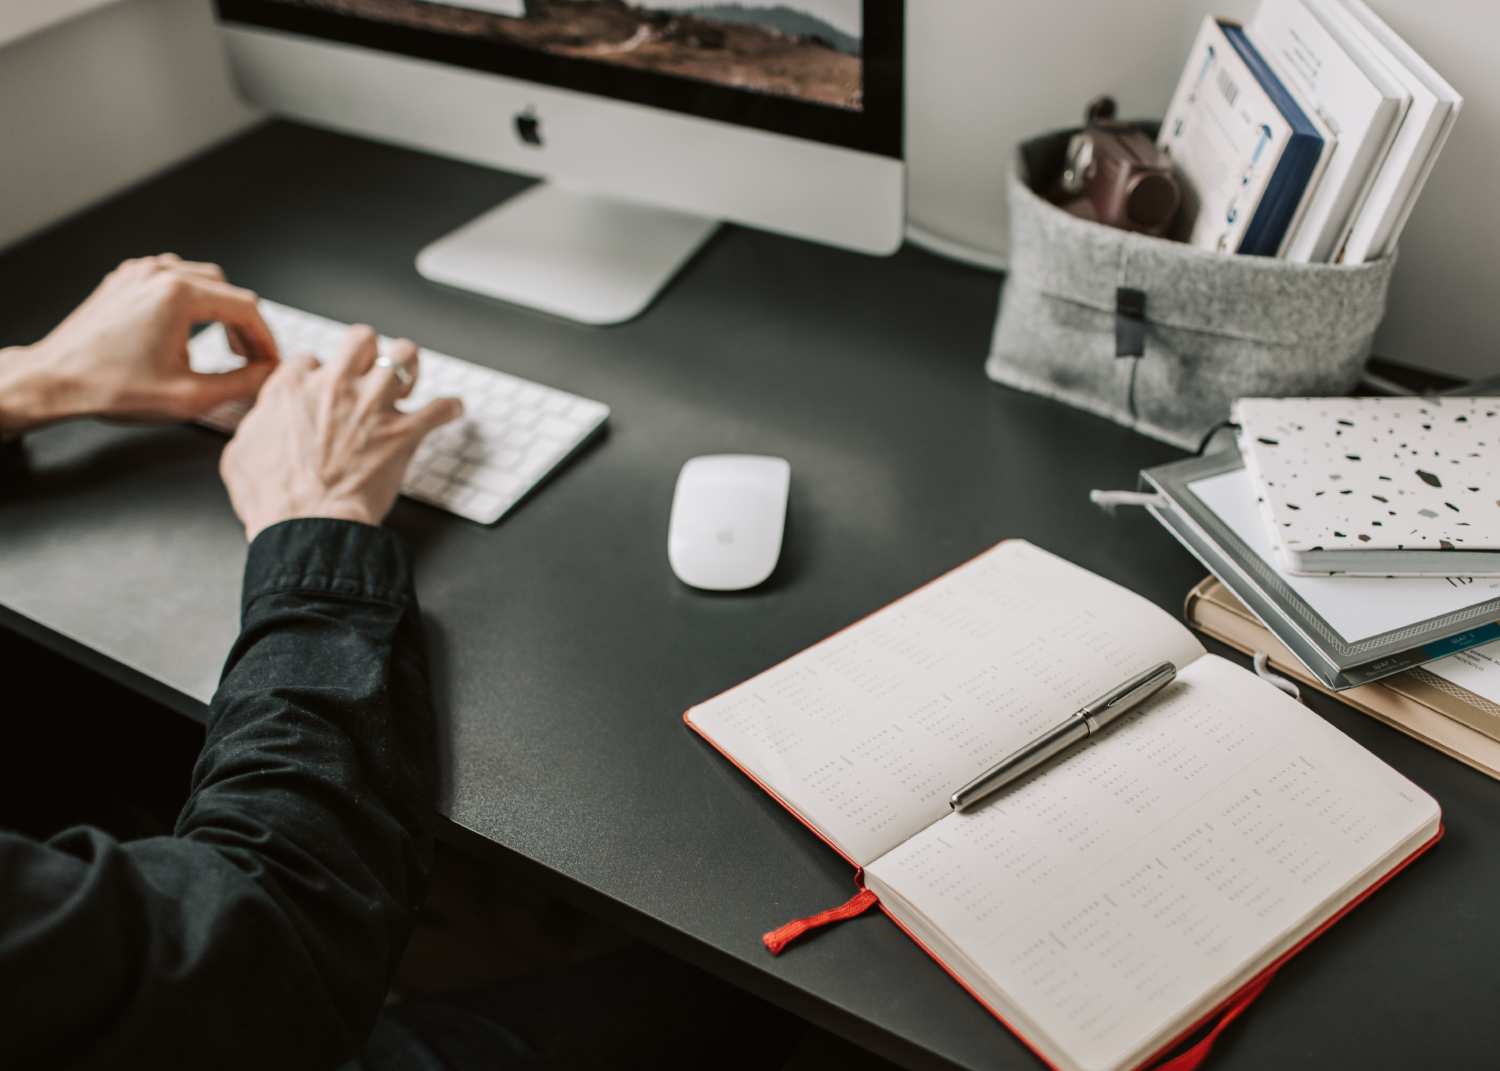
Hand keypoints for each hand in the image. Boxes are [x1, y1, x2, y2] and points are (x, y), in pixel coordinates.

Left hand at [0, 254, 278, 434]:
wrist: (55, 381)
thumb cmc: (112, 388)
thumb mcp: (190, 396)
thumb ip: (241, 383)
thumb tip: (268, 374)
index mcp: (179, 295)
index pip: (246, 308)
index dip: (266, 339)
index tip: (270, 363)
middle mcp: (160, 274)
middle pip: (227, 289)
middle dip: (244, 325)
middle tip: (249, 359)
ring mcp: (139, 273)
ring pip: (201, 279)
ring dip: (219, 310)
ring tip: (222, 344)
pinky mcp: (124, 280)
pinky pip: (171, 278)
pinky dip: (190, 301)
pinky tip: (187, 329)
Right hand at [220, 325, 462, 540]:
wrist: (307, 524)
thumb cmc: (272, 498)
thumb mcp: (240, 454)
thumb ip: (256, 427)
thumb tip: (262, 422)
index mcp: (293, 389)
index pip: (311, 359)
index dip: (319, 373)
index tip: (324, 388)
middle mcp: (335, 387)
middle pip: (361, 339)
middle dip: (369, 350)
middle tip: (372, 369)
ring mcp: (372, 407)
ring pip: (404, 356)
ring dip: (410, 365)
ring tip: (410, 378)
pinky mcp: (403, 433)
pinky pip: (439, 408)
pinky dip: (449, 408)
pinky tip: (452, 409)